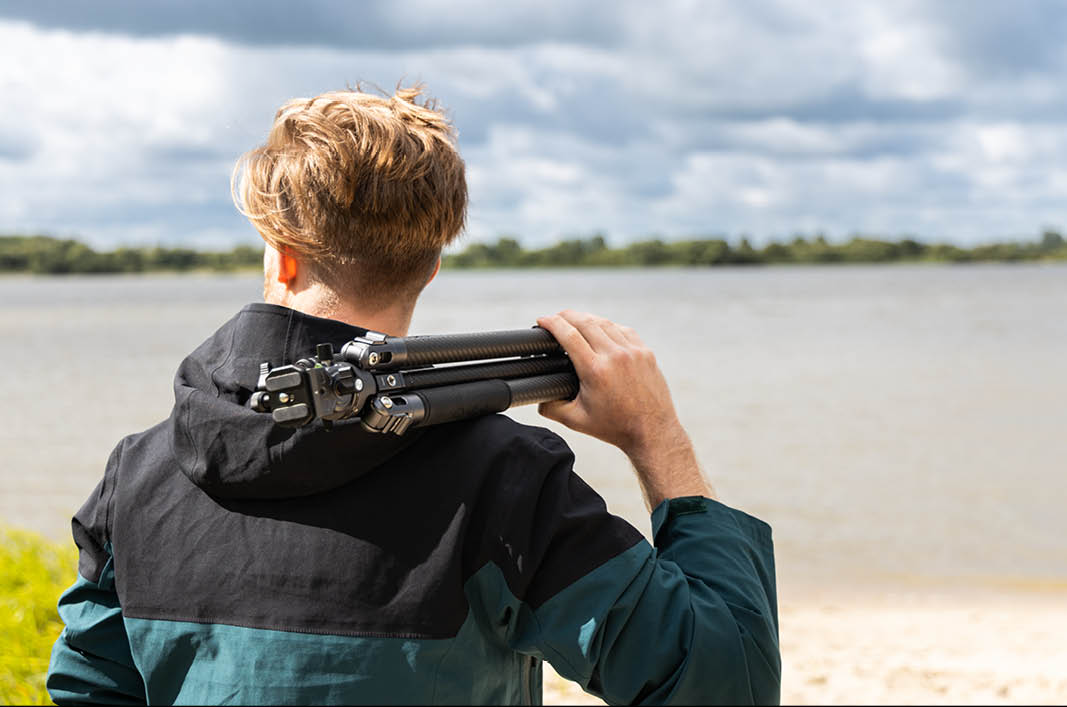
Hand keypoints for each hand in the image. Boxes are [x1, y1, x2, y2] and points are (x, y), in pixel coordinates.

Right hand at [536, 310, 712, 507]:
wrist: (652, 432)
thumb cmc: (615, 427)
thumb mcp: (576, 421)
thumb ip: (552, 408)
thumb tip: (537, 398)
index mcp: (595, 370)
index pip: (568, 335)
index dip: (551, 323)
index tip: (541, 320)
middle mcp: (615, 356)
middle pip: (585, 322)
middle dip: (566, 315)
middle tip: (555, 317)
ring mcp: (633, 352)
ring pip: (605, 323)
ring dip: (587, 318)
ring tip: (575, 321)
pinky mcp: (645, 353)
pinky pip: (623, 330)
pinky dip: (608, 326)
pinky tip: (601, 330)